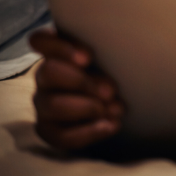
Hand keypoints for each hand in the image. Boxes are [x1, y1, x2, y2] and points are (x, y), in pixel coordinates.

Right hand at [30, 28, 123, 148]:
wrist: (115, 107)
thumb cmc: (115, 73)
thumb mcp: (114, 57)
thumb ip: (111, 48)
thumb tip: (134, 45)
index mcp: (59, 52)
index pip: (42, 39)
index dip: (60, 47)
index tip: (88, 58)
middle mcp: (46, 77)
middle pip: (47, 72)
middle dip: (82, 81)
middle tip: (111, 90)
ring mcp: (45, 104)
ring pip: (53, 105)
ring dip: (87, 107)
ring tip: (115, 108)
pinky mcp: (50, 130)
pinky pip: (61, 135)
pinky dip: (90, 131)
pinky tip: (112, 125)